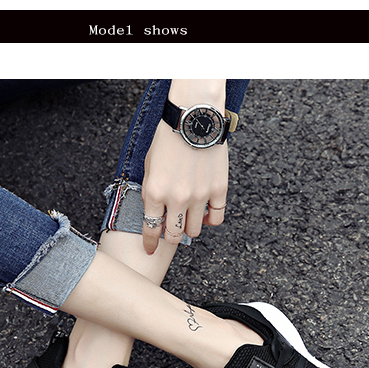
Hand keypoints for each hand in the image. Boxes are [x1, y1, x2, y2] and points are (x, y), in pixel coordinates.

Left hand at [141, 80, 228, 254]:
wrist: (194, 117)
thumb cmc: (169, 136)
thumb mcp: (149, 164)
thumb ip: (151, 190)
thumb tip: (155, 210)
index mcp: (154, 192)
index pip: (150, 229)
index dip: (150, 243)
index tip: (150, 248)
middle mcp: (176, 199)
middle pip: (174, 235)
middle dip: (170, 238)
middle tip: (170, 234)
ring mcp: (199, 196)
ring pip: (194, 230)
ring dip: (189, 228)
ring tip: (187, 219)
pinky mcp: (219, 190)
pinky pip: (216, 218)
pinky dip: (209, 220)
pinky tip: (205, 214)